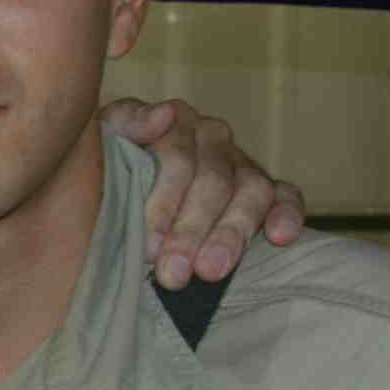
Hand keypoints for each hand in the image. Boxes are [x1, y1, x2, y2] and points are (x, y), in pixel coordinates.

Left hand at [101, 96, 307, 290]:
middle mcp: (214, 138)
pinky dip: (286, 213)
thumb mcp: (102, 138)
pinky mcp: (265, 188)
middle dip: (190, 232)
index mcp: (177, 123)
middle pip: (213, 183)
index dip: (162, 205)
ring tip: (211, 271)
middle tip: (173, 273)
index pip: (177, 159)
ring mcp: (242, 162)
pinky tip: (280, 237)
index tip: (147, 247)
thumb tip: (164, 115)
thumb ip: (126, 122)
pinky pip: (285, 195)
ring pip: (250, 192)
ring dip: (232, 234)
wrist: (111, 177)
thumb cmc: (106, 164)